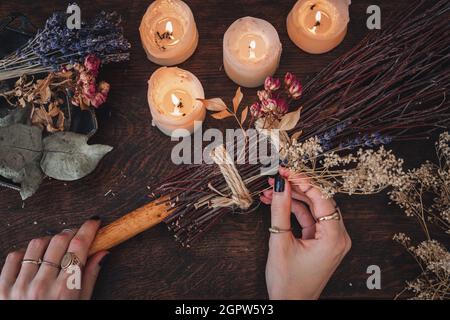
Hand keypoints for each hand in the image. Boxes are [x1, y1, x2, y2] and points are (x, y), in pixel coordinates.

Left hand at [0, 218, 107, 299]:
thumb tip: (102, 254)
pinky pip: (15, 256)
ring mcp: (20, 285)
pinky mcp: (2, 287)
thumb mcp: (80, 304)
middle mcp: (42, 285)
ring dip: (51, 240)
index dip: (89, 229)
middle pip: (60, 241)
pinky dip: (26, 252)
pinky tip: (36, 259)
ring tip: (56, 248)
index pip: (79, 247)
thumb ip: (90, 278)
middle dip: (72, 232)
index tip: (94, 222)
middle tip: (78, 235)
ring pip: (37, 244)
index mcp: (64, 291)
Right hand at [260, 167, 350, 299]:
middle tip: (277, 178)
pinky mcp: (322, 242)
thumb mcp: (280, 241)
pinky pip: (309, 219)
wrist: (290, 304)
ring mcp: (331, 239)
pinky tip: (276, 202)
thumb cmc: (288, 281)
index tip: (286, 172)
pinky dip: (293, 211)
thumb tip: (280, 185)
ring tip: (270, 191)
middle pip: (319, 201)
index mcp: (334, 238)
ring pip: (312, 209)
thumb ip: (280, 209)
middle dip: (295, 188)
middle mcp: (338, 237)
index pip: (322, 198)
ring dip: (292, 198)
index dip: (303, 181)